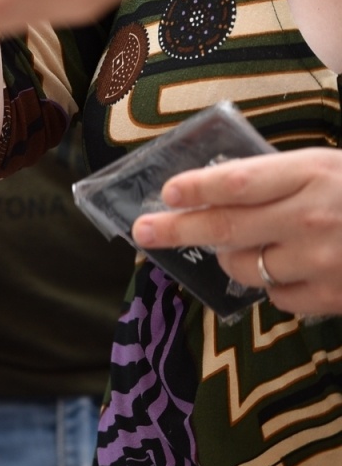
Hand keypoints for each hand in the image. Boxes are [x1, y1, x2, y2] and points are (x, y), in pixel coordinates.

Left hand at [131, 148, 341, 315]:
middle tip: (143, 230)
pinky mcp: (330, 296)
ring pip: (244, 267)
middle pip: (225, 228)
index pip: (238, 181)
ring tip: (247, 245)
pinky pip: (276, 295)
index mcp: (314, 174)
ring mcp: (321, 261)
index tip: (167, 191)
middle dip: (175, 229)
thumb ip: (280, 179)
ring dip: (232, 258)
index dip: (197, 188)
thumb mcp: (329, 169)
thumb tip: (216, 189)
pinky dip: (273, 284)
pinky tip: (292, 268)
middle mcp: (312, 217)